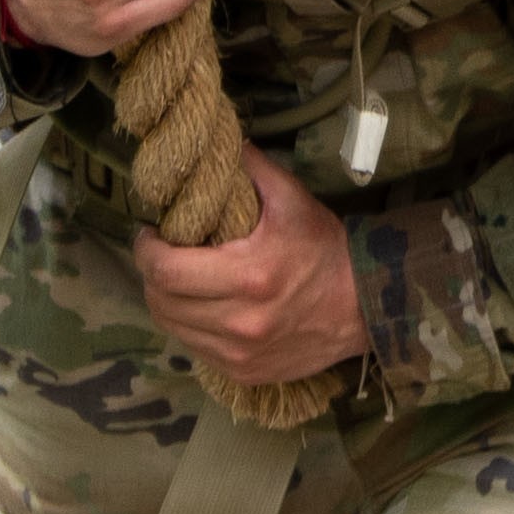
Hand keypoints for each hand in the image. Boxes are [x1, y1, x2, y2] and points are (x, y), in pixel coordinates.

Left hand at [135, 146, 370, 393]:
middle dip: (152, 274)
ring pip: (172, 327)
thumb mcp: (293, 201)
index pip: (166, 270)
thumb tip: (216, 141)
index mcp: (249, 277)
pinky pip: (195, 349)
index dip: (146, 250)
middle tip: (161, 253)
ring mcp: (240, 354)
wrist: (366, 305)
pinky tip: (202, 306)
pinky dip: (189, 326)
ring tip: (179, 279)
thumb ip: (251, 169)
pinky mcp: (244, 372)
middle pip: (161, 302)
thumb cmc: (326, 248)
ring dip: (166, 301)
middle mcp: (241, 323)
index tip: (149, 233)